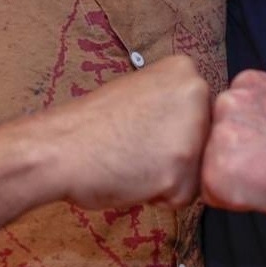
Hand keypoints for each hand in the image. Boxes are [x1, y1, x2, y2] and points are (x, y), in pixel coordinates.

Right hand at [49, 54, 210, 209]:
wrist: (59, 146)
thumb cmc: (94, 123)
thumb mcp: (143, 91)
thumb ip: (175, 103)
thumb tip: (198, 127)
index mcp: (185, 69)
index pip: (202, 113)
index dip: (172, 129)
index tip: (143, 126)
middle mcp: (196, 93)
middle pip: (206, 141)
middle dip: (176, 153)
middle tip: (138, 145)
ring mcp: (191, 131)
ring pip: (197, 170)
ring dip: (170, 176)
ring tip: (135, 160)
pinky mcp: (181, 169)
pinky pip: (184, 196)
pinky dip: (161, 196)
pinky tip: (135, 176)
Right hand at [202, 70, 265, 218]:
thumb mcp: (263, 206)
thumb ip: (232, 188)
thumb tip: (225, 172)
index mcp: (215, 175)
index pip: (203, 177)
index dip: (227, 181)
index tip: (249, 182)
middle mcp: (217, 133)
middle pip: (209, 142)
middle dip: (230, 148)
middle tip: (264, 157)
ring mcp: (233, 100)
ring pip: (224, 114)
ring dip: (240, 120)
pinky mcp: (251, 79)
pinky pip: (242, 90)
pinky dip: (255, 99)